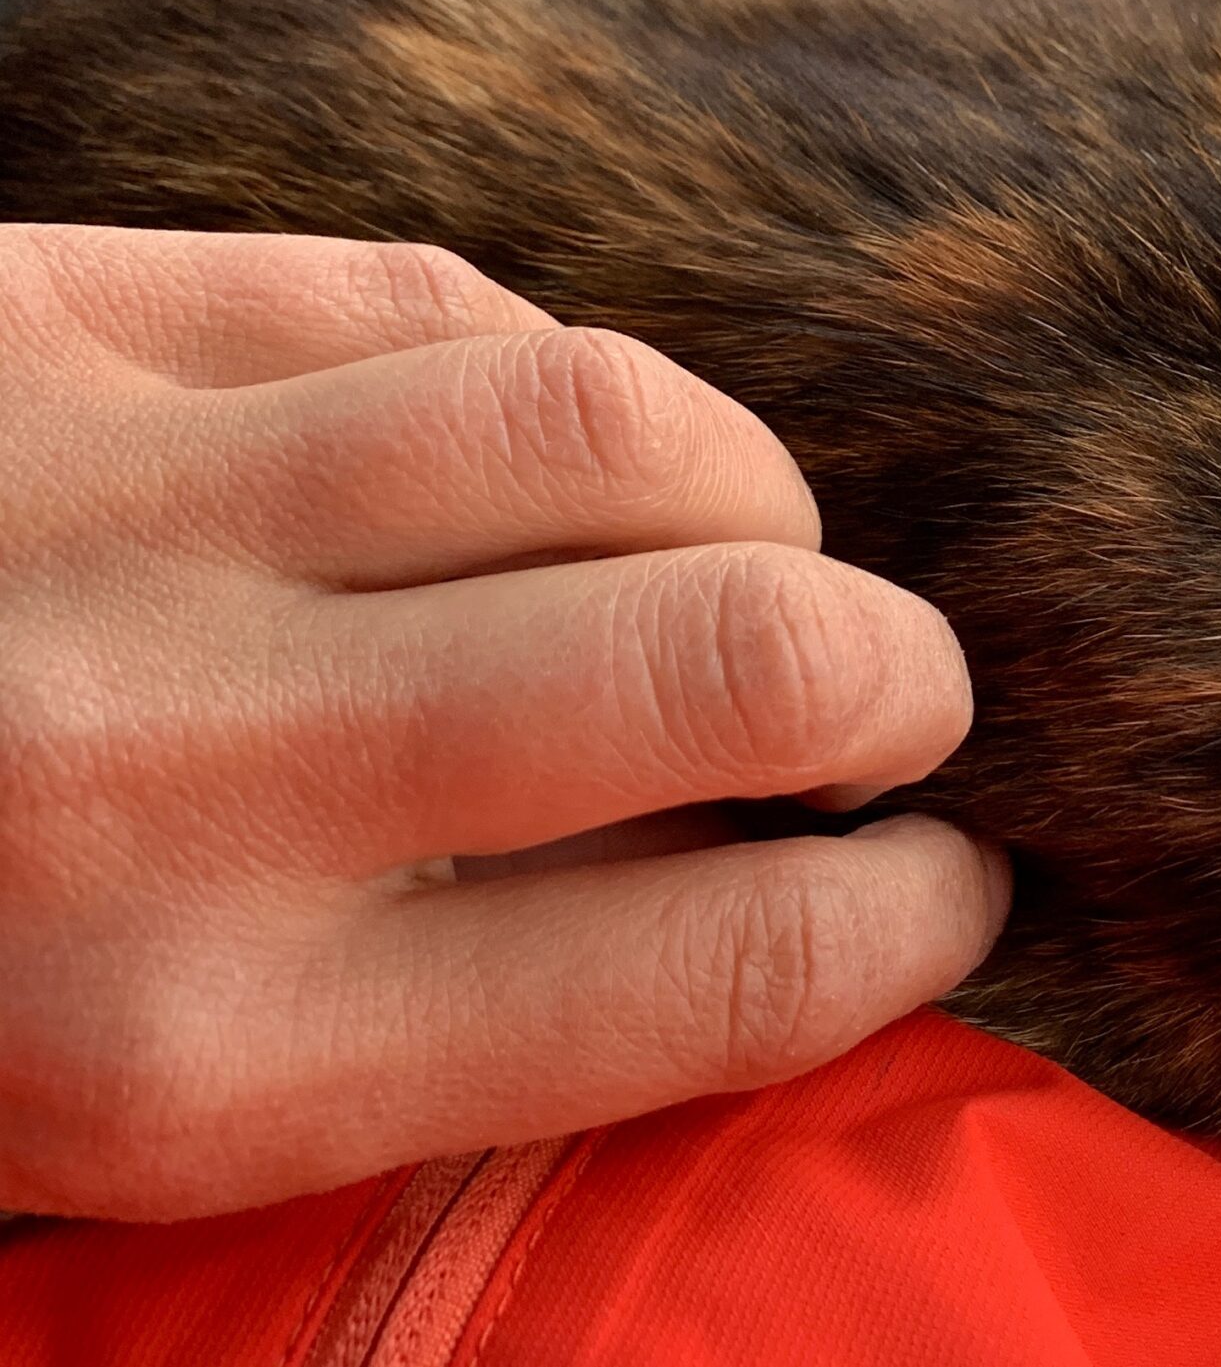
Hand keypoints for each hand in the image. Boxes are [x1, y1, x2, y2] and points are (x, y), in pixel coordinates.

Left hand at [0, 224, 1006, 1220]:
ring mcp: (98, 505)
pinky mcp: (43, 311)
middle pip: (731, 661)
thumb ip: (454, 1014)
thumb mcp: (140, 1113)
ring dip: (753, 493)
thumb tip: (760, 872)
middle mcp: (166, 776)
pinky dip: (543, 381)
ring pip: (609, 420)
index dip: (909, 921)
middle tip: (895, 702)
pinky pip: (426, 297)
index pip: (715, 971)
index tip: (941, 887)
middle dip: (898, 680)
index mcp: (198, 1052)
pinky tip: (530, 456)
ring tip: (744, 546)